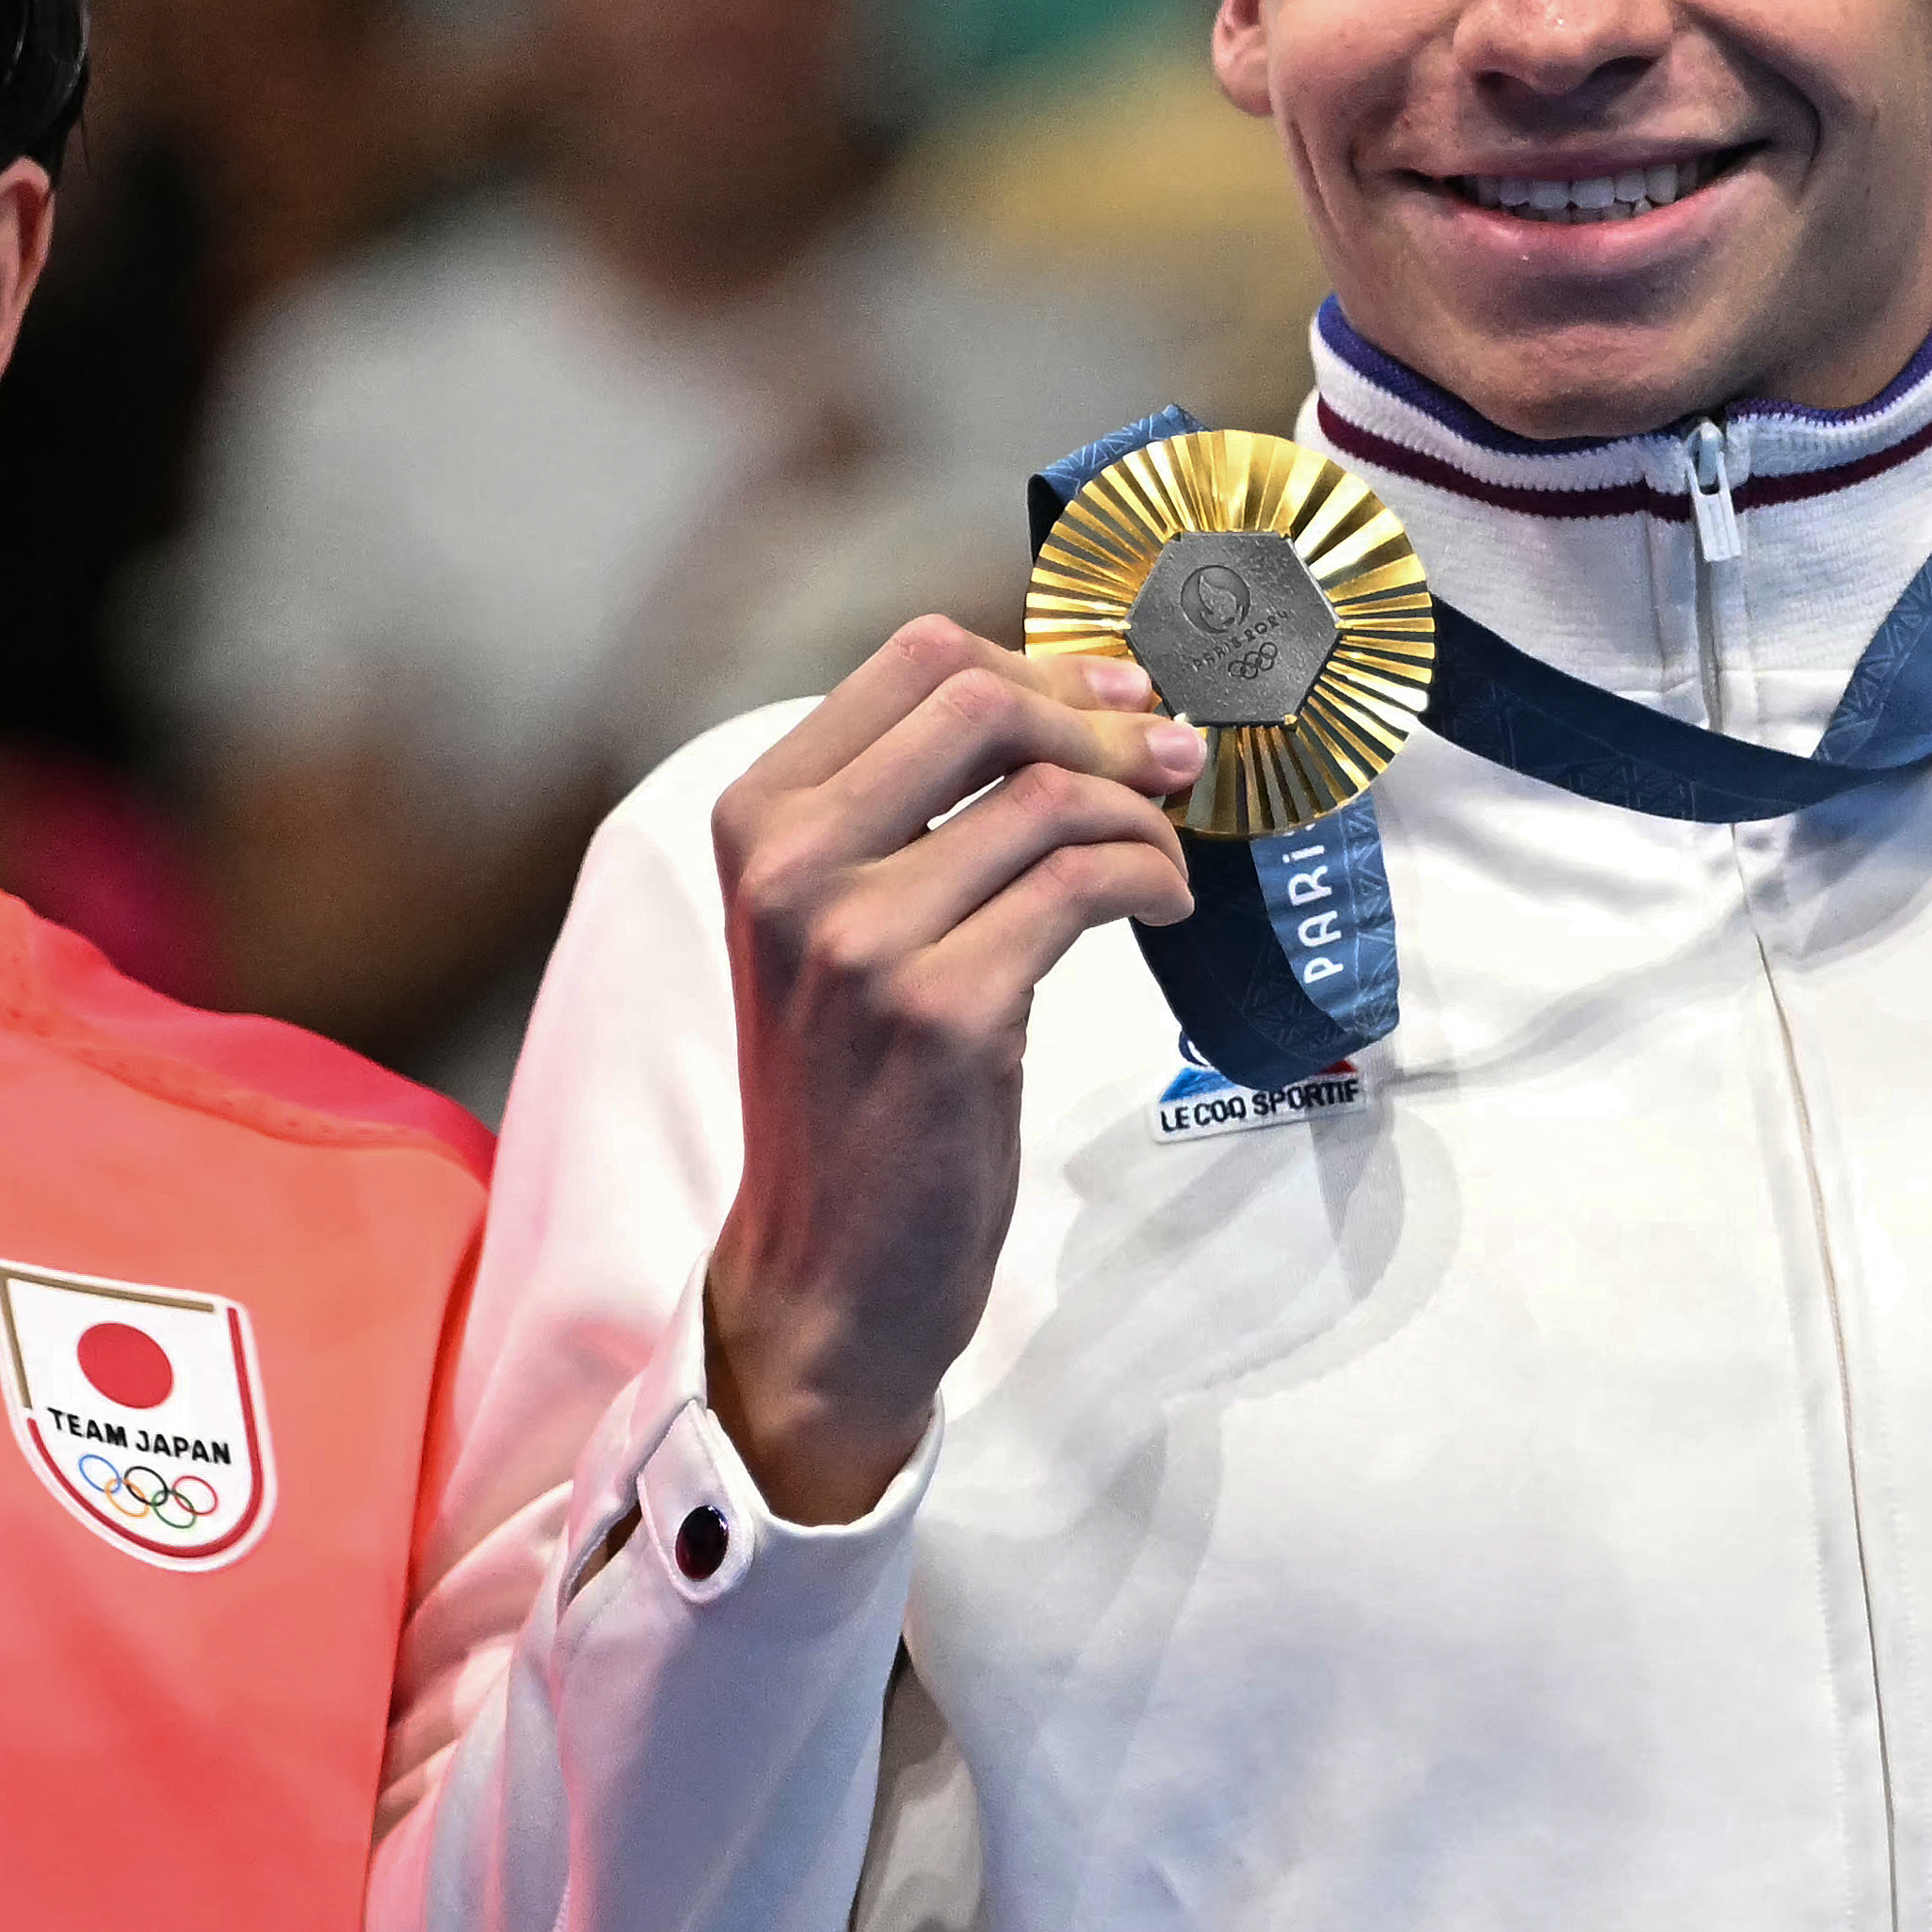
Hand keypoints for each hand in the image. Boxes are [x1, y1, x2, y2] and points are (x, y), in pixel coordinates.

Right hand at [698, 623, 1206, 1523]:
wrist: (827, 1270)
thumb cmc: (850, 1093)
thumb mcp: (835, 928)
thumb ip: (911, 816)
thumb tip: (1072, 704)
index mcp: (758, 821)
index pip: (914, 662)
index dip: (1042, 662)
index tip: (1118, 691)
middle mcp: (793, 865)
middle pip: (982, 701)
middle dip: (1106, 717)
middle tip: (1174, 756)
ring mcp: (861, 939)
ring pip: (1050, 798)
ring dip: (1142, 815)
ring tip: (1167, 857)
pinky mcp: (945, 1010)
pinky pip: (1084, 886)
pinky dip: (1152, 879)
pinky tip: (1164, 905)